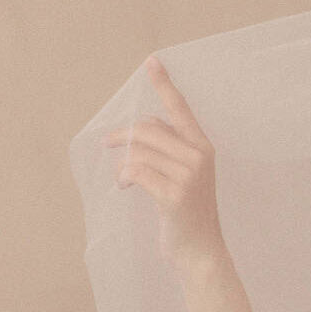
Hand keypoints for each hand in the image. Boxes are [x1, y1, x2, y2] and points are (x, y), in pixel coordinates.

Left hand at [103, 54, 226, 275]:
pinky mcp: (174, 195)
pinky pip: (136, 171)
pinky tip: (124, 186)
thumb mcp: (184, 174)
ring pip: (139, 151)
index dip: (164, 84)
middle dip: (121, 135)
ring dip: (122, 162)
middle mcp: (199, 157)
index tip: (151, 61)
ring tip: (121, 177)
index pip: (181, 109)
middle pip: (148, 129)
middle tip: (107, 144)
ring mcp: (188, 176)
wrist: (200, 250)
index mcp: (203, 147)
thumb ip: (168, 147)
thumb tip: (137, 126)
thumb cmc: (187, 212)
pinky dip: (124, 177)